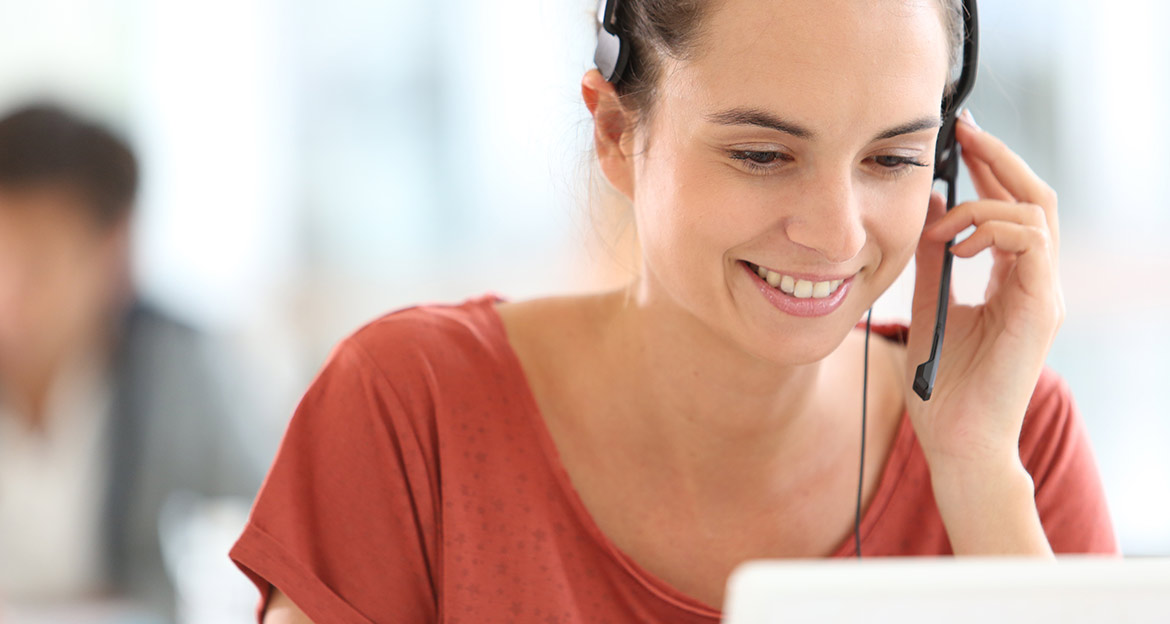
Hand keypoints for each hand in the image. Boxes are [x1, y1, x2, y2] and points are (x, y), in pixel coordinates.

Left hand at [905, 110, 1064, 472]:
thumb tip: (929, 207)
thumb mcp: (927, 306)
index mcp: (1011, 280)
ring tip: (945, 221)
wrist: (958, 440)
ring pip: (1036, 214)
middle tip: (962, 131)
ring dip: (985, 202)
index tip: (958, 137)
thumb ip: (931, 260)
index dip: (989, 168)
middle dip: (997, 159)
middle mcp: (1035, 282)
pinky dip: (992, 230)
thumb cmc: (943, 386)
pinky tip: (957, 245)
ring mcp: (1044, 295)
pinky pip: (1031, 244)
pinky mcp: (1040, 309)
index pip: (1011, 208)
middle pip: (1033, 199)